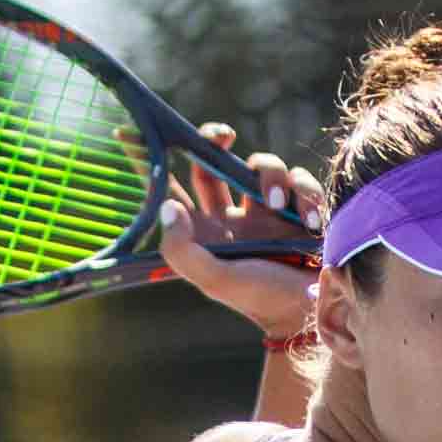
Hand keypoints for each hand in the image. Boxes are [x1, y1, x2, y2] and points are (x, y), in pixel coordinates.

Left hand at [153, 124, 325, 336]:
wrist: (313, 309)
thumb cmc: (260, 298)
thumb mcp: (214, 279)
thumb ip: (181, 249)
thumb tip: (166, 207)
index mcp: (203, 231)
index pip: (168, 190)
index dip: (149, 163)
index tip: (128, 132)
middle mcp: (229, 216)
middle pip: (212, 162)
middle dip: (213, 138)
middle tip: (222, 136)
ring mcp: (264, 209)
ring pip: (261, 164)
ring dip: (271, 175)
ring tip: (279, 205)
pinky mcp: (297, 205)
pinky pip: (298, 179)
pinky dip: (305, 192)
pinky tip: (310, 220)